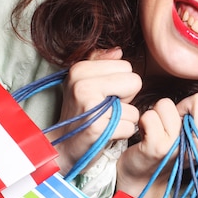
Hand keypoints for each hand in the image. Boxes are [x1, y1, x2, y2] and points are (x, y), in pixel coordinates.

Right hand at [47, 48, 141, 175]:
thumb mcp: (84, 82)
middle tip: (106, 108)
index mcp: (79, 69)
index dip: (120, 83)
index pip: (126, 66)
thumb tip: (118, 50)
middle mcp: (82, 84)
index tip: (104, 94)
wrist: (62, 146)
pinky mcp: (97, 128)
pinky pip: (130, 126)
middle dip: (126, 98)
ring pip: (134, 108)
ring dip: (124, 118)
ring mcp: (89, 106)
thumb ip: (101, 63)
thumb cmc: (80, 112)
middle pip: (134, 81)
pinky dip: (122, 133)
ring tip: (104, 121)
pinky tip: (106, 133)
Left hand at [116, 92, 197, 197]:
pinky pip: (150, 116)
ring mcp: (179, 147)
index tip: (186, 121)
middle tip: (173, 124)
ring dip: (159, 113)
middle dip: (180, 106)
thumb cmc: (172, 151)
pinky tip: (147, 134)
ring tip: (160, 130)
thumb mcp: (196, 134)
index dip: (193, 105)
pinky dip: (145, 120)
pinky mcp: (157, 147)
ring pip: (167, 105)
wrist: (147, 177)